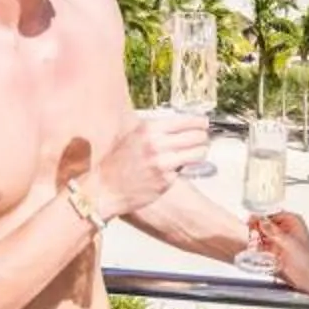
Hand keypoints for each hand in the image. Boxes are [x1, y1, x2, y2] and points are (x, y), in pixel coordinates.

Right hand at [89, 113, 210, 218]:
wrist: (105, 188)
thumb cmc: (117, 162)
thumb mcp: (132, 136)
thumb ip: (153, 130)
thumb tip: (177, 123)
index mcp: (148, 129)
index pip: (185, 121)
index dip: (199, 122)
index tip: (204, 123)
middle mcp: (156, 144)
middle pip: (196, 136)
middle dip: (203, 137)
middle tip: (203, 139)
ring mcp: (162, 163)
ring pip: (197, 153)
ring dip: (201, 151)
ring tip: (198, 152)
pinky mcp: (166, 180)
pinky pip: (185, 169)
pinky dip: (185, 167)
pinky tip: (179, 166)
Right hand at [248, 208, 308, 308]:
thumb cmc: (308, 258)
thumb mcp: (289, 242)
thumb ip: (273, 231)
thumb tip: (261, 221)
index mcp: (293, 221)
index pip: (272, 215)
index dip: (260, 217)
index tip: (250, 220)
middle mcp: (286, 229)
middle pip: (266, 224)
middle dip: (257, 228)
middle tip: (250, 233)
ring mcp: (281, 240)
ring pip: (264, 235)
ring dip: (257, 238)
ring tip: (252, 242)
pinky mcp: (277, 252)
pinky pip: (264, 246)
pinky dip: (259, 247)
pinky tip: (254, 249)